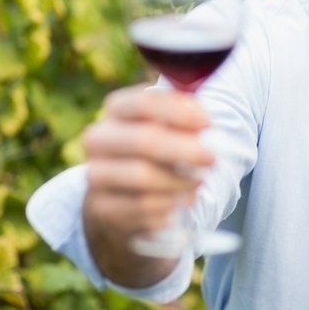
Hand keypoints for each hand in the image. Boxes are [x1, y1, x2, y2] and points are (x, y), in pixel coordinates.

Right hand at [81, 85, 214, 282]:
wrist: (119, 191)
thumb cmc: (152, 149)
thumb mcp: (164, 125)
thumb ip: (181, 115)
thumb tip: (202, 119)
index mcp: (116, 110)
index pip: (143, 103)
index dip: (179, 112)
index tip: (208, 123)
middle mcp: (99, 139)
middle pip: (144, 140)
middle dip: (184, 149)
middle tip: (212, 158)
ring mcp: (97, 173)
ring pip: (142, 176)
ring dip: (179, 180)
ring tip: (199, 182)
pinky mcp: (102, 206)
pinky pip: (142, 206)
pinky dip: (169, 204)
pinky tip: (182, 200)